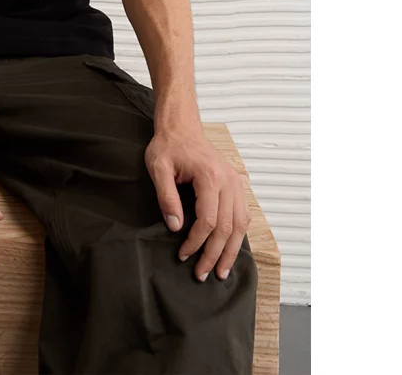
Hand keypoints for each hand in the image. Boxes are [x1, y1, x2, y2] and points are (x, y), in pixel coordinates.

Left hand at [144, 122, 251, 282]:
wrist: (181, 127)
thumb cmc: (168, 146)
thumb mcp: (158, 167)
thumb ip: (166, 196)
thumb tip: (175, 227)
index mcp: (209, 177)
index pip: (208, 220)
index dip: (196, 242)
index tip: (183, 255)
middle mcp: (229, 181)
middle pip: (227, 227)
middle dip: (214, 254)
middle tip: (202, 275)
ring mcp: (236, 183)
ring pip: (240, 225)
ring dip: (231, 251)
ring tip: (221, 272)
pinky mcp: (236, 185)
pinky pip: (243, 215)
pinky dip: (238, 235)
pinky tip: (230, 249)